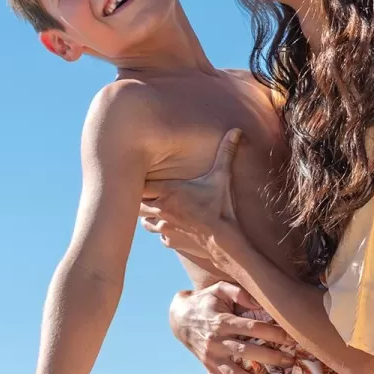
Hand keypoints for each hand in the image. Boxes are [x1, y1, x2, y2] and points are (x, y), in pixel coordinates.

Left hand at [139, 129, 245, 271]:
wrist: (224, 242)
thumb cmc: (221, 207)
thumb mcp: (222, 177)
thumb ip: (226, 153)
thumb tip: (236, 131)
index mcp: (168, 191)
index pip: (140, 184)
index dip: (141, 181)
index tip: (147, 178)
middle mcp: (160, 209)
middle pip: (136, 203)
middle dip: (142, 199)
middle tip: (151, 194)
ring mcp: (163, 227)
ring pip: (144, 222)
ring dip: (150, 216)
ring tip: (160, 210)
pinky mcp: (170, 242)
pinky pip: (160, 236)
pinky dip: (164, 232)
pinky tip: (174, 228)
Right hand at [169, 280, 296, 373]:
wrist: (179, 317)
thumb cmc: (206, 300)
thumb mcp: (219, 289)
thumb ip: (239, 292)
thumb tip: (260, 302)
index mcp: (222, 321)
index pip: (253, 328)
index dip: (273, 333)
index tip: (292, 337)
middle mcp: (217, 341)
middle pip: (248, 352)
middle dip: (271, 358)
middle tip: (291, 361)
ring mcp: (213, 357)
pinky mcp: (209, 367)